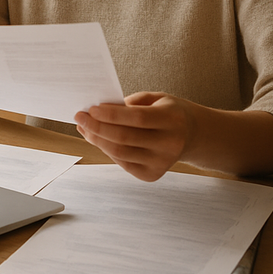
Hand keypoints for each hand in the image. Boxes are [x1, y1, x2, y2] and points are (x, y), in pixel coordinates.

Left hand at [74, 92, 193, 181]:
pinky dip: (106, 149)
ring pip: (120, 153)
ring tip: (84, 127)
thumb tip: (100, 109)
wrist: (193, 136)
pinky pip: (122, 162)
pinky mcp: (153, 174)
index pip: (137, 118)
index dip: (111, 114)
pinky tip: (97, 139)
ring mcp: (162, 162)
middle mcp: (170, 144)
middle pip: (124, 138)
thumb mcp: (156, 99)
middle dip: (96, 127)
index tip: (91, 108)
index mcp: (172, 120)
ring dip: (96, 139)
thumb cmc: (169, 113)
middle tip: (80, 117)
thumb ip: (130, 103)